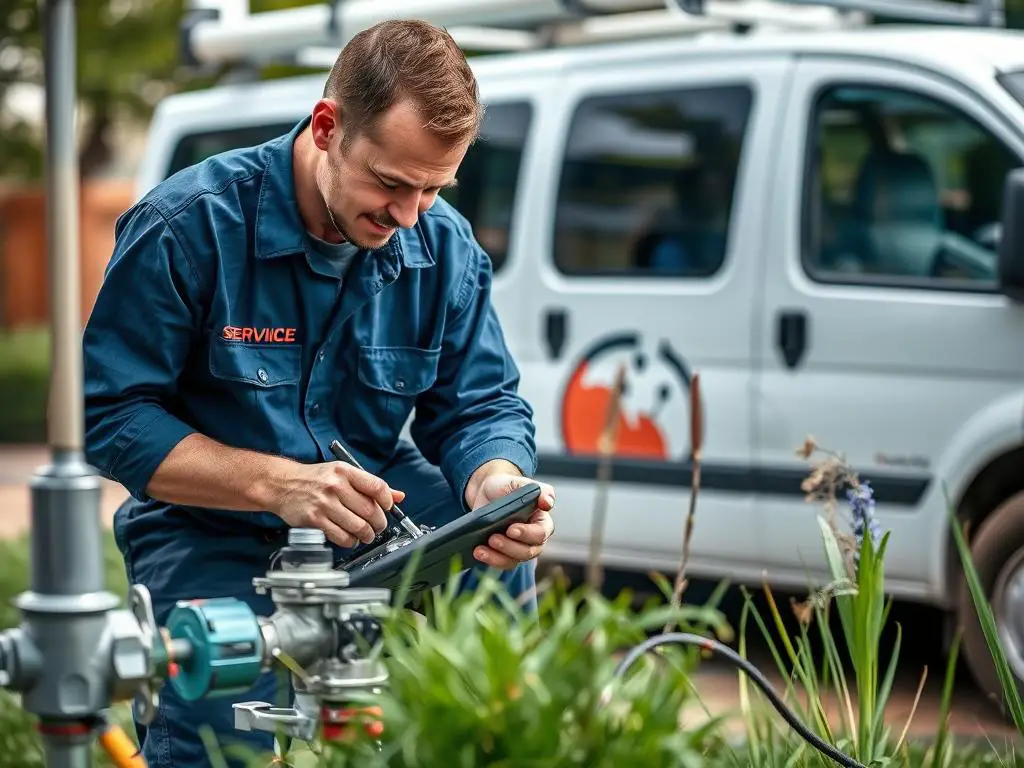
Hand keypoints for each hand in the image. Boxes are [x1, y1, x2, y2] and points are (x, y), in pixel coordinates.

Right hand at [267, 461, 404, 547]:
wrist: (282, 484)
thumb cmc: (315, 479)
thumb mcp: (343, 474)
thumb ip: (370, 485)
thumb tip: (399, 496)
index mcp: (345, 471)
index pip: (377, 487)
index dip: (388, 502)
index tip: (388, 508)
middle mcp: (336, 486)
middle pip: (370, 510)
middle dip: (379, 523)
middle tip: (378, 527)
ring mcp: (325, 504)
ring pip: (358, 526)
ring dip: (367, 535)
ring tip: (366, 535)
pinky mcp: (315, 519)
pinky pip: (342, 537)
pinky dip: (351, 541)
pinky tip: (351, 538)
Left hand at [466, 471, 555, 569]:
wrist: (487, 492)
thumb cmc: (507, 486)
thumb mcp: (521, 483)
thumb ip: (539, 490)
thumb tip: (548, 502)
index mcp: (542, 522)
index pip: (540, 534)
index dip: (527, 534)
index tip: (511, 529)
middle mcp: (534, 539)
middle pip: (528, 551)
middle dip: (509, 547)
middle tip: (492, 538)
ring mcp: (519, 548)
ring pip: (513, 560)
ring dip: (497, 557)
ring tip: (480, 550)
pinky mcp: (504, 554)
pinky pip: (500, 563)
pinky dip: (489, 559)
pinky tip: (478, 552)